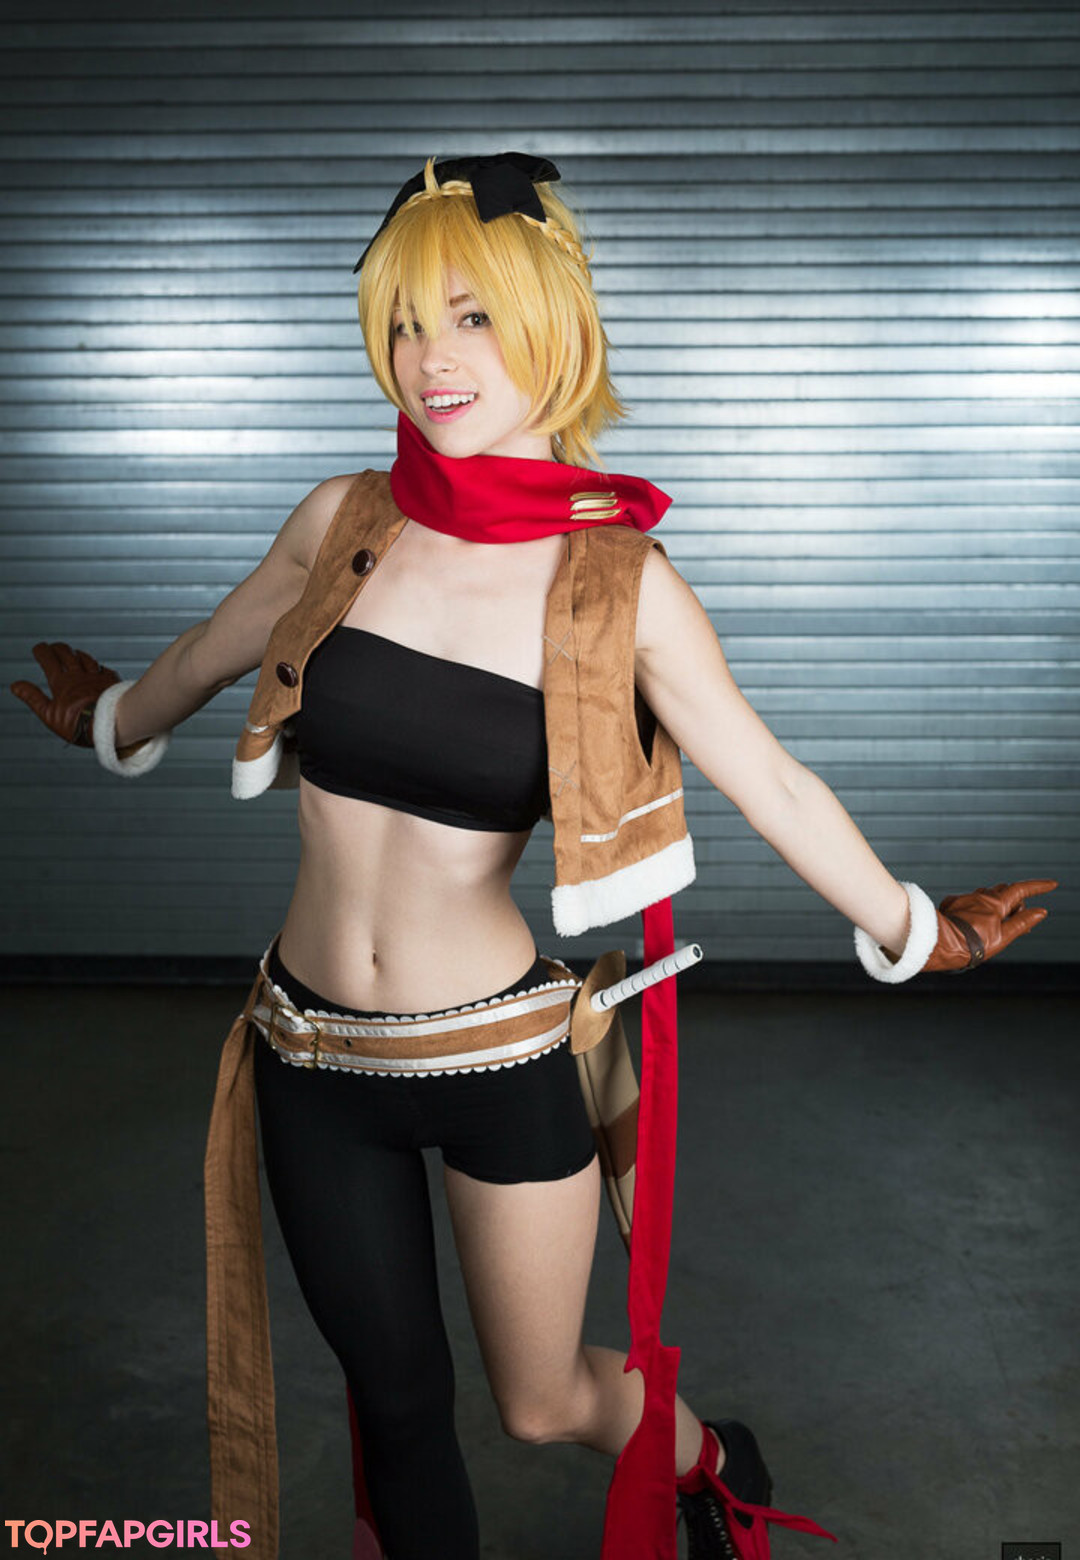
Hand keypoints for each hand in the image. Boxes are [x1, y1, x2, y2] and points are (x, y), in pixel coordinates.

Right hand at [9, 641, 120, 746]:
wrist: (111, 723)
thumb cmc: (78, 723)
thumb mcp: (48, 714)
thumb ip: (32, 697)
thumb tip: (15, 685)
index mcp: (62, 682)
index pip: (49, 660)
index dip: (42, 651)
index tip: (38, 648)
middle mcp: (79, 675)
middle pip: (67, 655)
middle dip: (58, 648)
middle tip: (54, 647)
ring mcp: (97, 677)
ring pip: (86, 659)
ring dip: (78, 654)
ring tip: (75, 652)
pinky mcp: (112, 682)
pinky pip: (104, 669)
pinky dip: (98, 667)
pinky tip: (99, 668)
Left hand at [924, 879, 1057, 971]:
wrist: (941, 944)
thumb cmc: (972, 944)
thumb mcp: (1003, 937)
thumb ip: (1022, 923)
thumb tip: (1040, 912)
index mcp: (995, 903)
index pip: (1021, 889)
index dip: (1038, 886)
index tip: (1052, 884)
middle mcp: (980, 896)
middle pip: (1004, 892)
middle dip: (1015, 902)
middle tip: (1018, 919)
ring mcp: (965, 899)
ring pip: (986, 895)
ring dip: (996, 904)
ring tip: (996, 924)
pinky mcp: (952, 904)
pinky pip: (968, 901)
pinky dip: (976, 908)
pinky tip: (973, 922)